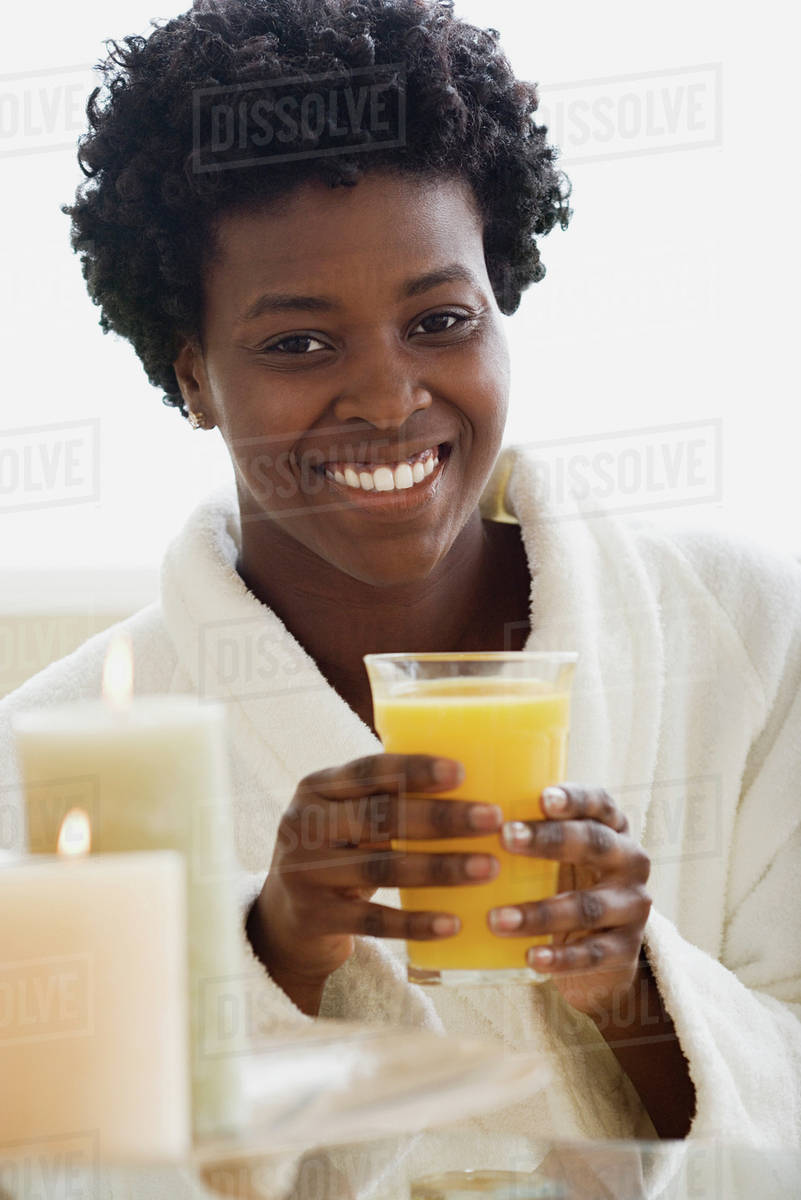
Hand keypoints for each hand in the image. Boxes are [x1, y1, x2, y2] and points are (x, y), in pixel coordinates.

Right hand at [250, 753, 502, 1010]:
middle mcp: (304, 825)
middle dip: (442, 818)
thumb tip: (474, 776)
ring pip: (381, 868)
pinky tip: (454, 922)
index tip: (461, 772)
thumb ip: (384, 797)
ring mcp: (305, 873)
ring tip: (489, 867)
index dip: (415, 769)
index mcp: (316, 787)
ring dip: (440, 868)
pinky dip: (416, 922)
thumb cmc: (338, 851)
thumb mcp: (345, 815)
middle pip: (380, 817)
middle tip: (493, 819)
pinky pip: (373, 920)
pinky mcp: (315, 918)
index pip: (369, 770)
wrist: (284, 918)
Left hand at [488, 784, 651, 1019]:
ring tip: (497, 919)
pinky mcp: (625, 950)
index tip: (542, 797)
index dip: (573, 798)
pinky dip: (560, 957)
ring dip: (541, 912)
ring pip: (588, 906)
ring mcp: (632, 906)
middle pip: (594, 843)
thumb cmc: (563, 884)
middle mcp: (629, 860)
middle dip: (549, 840)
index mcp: (611, 827)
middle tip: (505, 838)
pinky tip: (531, 957)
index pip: (598, 802)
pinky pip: (593, 954)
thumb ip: (525, 831)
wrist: (602, 954)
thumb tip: (460, 808)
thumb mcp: (555, 854)